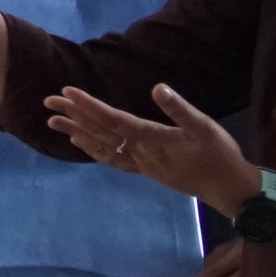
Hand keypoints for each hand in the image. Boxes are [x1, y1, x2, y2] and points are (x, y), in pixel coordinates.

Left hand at [48, 83, 255, 212]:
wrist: (227, 188)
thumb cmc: (219, 155)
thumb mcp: (204, 127)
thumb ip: (179, 109)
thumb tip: (157, 88)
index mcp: (151, 139)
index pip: (112, 119)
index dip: (88, 105)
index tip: (67, 92)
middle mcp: (139, 153)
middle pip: (100, 132)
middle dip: (73, 115)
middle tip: (48, 101)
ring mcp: (141, 163)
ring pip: (101, 146)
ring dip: (77, 132)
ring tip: (53, 122)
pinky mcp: (146, 170)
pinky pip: (112, 159)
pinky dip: (94, 150)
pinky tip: (83, 144)